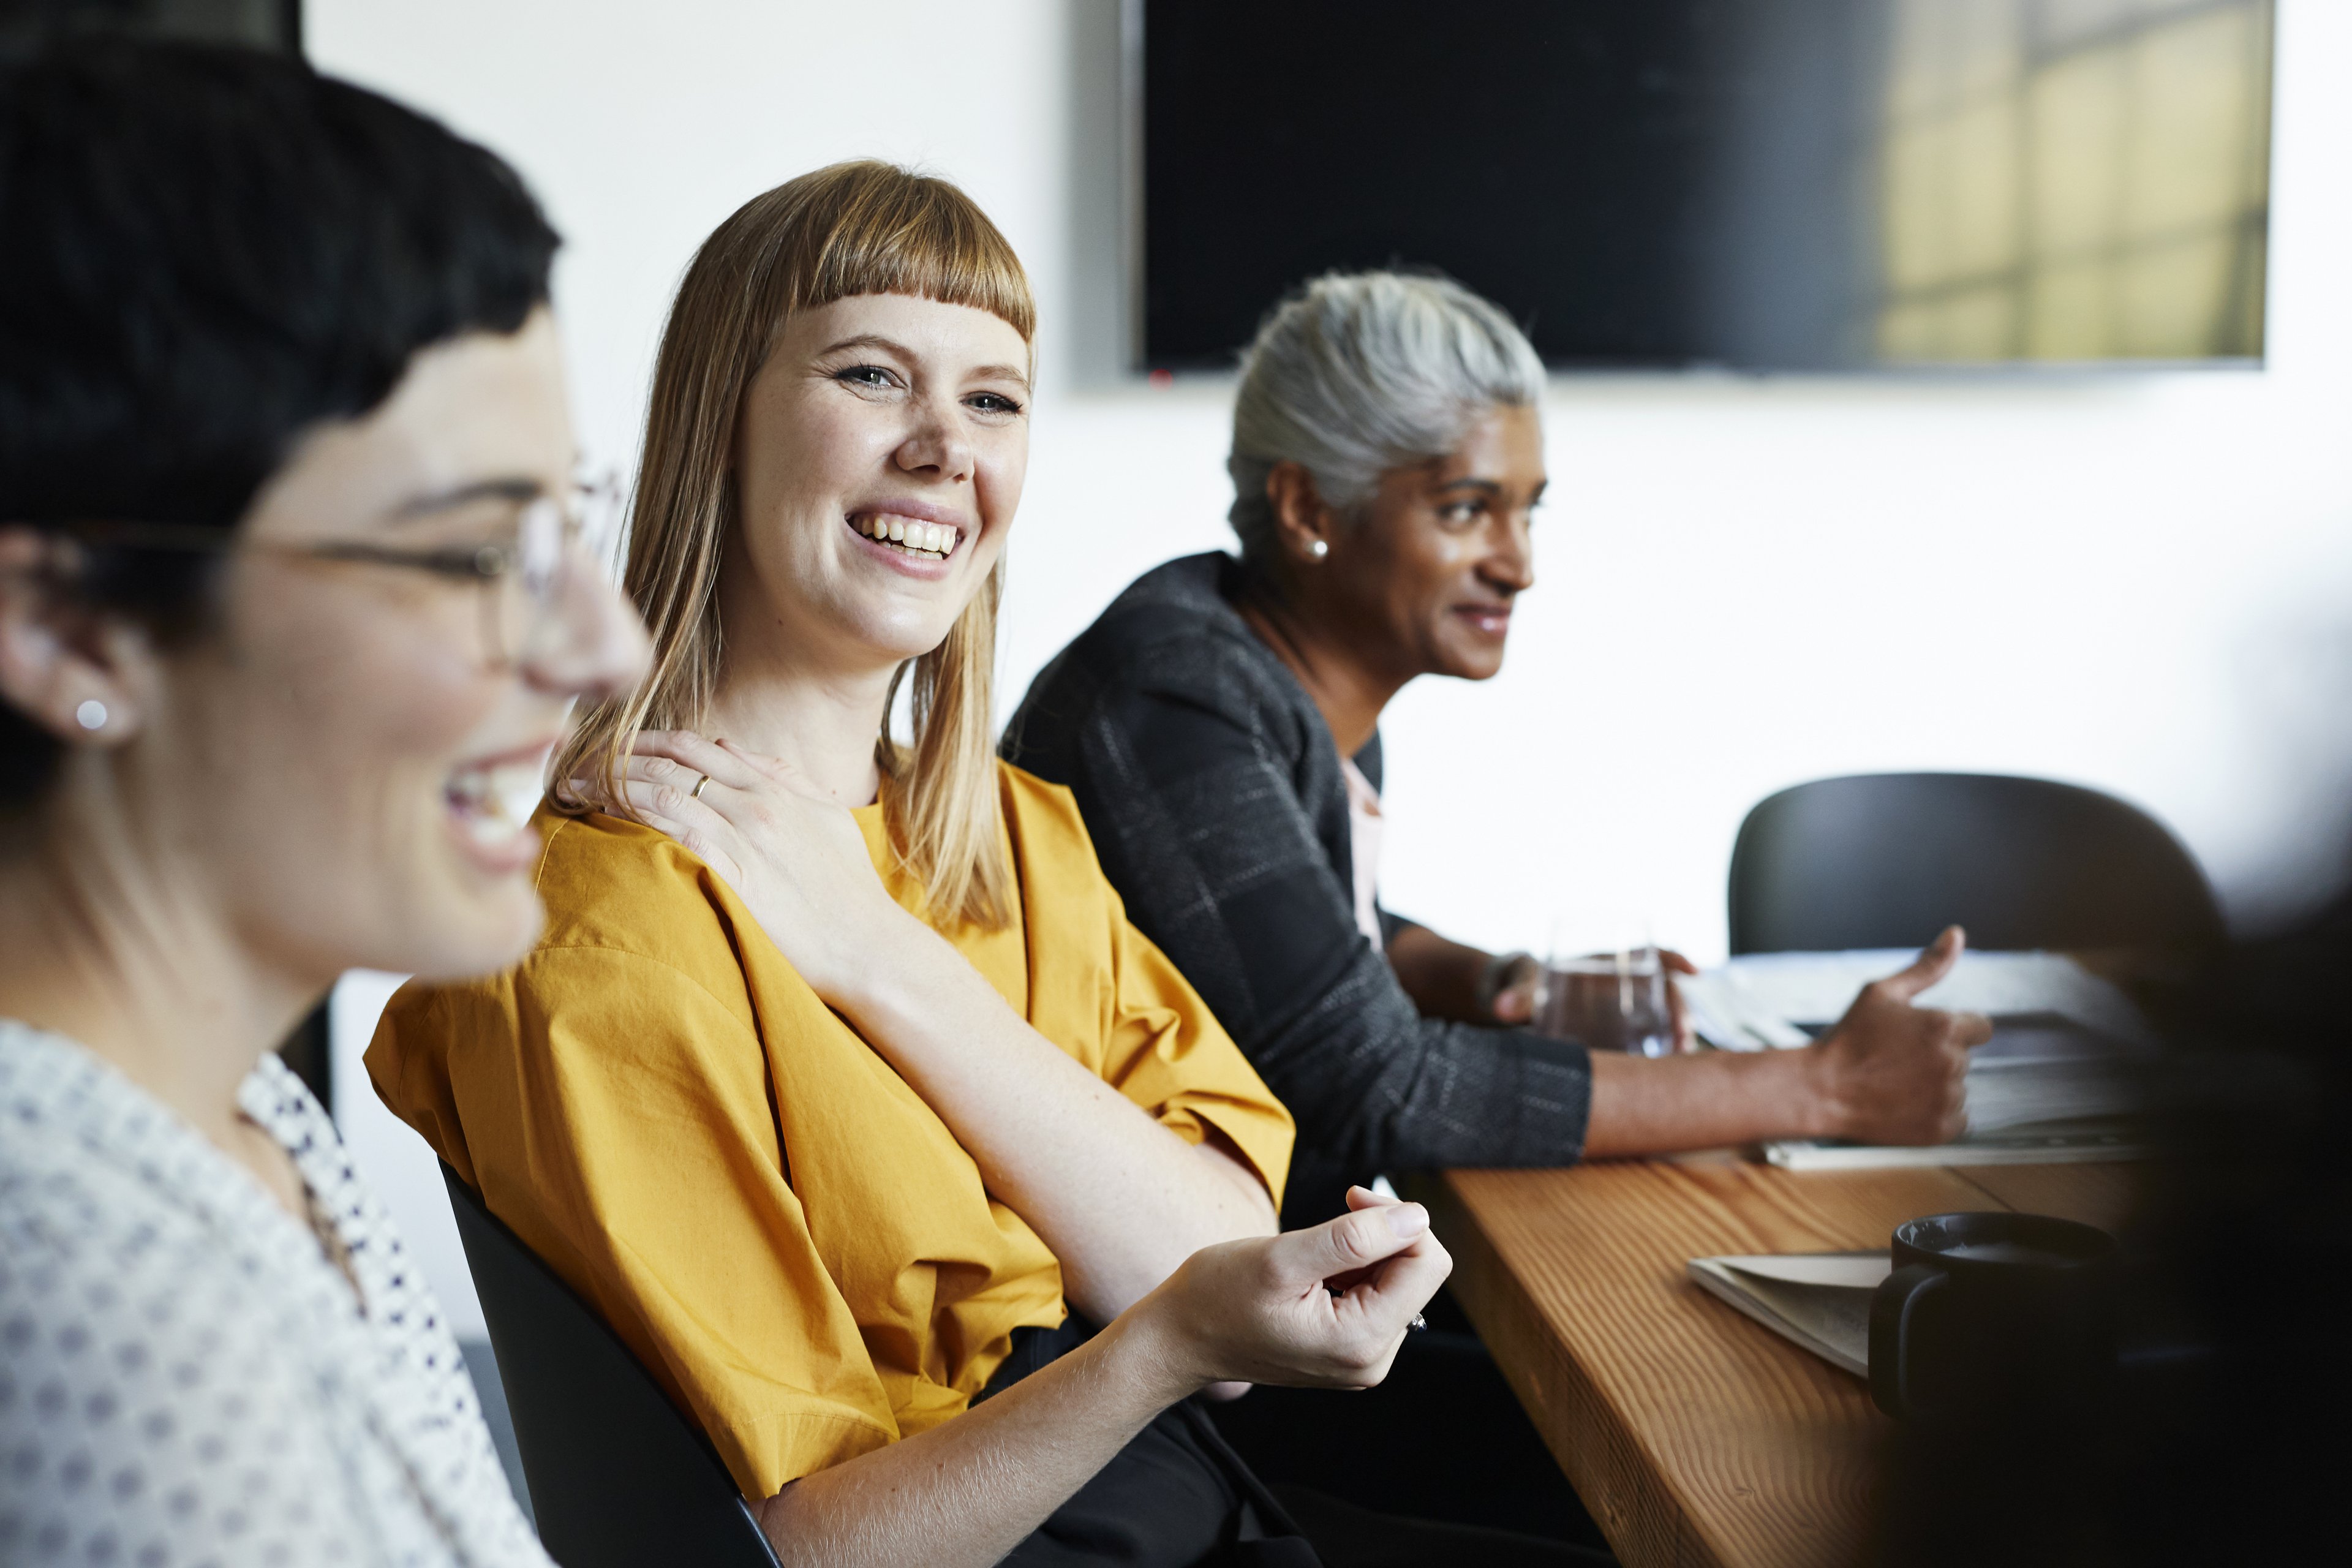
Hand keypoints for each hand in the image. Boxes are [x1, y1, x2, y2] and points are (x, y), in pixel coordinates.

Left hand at [574, 730, 921, 1001]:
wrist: (868, 947)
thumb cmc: (849, 893)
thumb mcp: (828, 819)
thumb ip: (784, 779)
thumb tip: (734, 751)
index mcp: (776, 788)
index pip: (695, 746)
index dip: (644, 740)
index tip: (610, 747)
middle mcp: (756, 802)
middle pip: (669, 760)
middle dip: (614, 754)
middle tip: (572, 763)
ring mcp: (744, 834)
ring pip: (663, 787)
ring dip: (608, 779)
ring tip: (571, 785)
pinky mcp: (732, 871)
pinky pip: (670, 826)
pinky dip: (632, 810)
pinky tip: (603, 813)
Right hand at [1131, 1185, 1449, 1398]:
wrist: (1181, 1337)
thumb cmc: (1217, 1296)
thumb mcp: (1282, 1258)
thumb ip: (1354, 1238)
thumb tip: (1416, 1216)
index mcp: (1360, 1342)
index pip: (1427, 1265)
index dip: (1397, 1218)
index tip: (1351, 1198)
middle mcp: (1372, 1360)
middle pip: (1417, 1273)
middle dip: (1381, 1234)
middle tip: (1331, 1217)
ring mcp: (1362, 1360)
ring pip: (1398, 1281)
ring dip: (1364, 1252)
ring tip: (1312, 1255)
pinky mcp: (1351, 1351)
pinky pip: (1377, 1296)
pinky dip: (1353, 1270)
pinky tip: (1315, 1272)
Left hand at [1493, 949, 1700, 1051]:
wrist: (1524, 1005)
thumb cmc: (1532, 984)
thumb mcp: (1528, 985)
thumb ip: (1518, 995)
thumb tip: (1500, 1008)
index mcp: (1612, 963)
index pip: (1654, 954)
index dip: (1677, 959)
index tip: (1695, 972)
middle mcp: (1630, 986)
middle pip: (1670, 994)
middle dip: (1682, 1014)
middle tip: (1682, 1041)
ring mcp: (1632, 1014)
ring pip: (1667, 1023)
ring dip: (1679, 1040)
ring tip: (1678, 1064)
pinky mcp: (1627, 1039)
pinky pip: (1653, 1046)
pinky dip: (1664, 1060)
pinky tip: (1666, 1082)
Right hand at [1803, 927, 1993, 1143]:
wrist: (1821, 1089)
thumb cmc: (1849, 1037)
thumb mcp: (1883, 993)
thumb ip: (1928, 966)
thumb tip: (1957, 933)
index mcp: (1945, 1026)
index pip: (1981, 1028)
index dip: (1954, 1030)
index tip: (1921, 1038)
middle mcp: (1953, 1062)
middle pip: (1963, 1058)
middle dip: (1937, 1057)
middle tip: (1896, 1060)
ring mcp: (1947, 1099)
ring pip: (1958, 1088)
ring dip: (1936, 1086)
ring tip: (1896, 1084)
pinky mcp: (1941, 1129)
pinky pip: (1956, 1119)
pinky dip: (1935, 1114)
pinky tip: (1904, 1105)